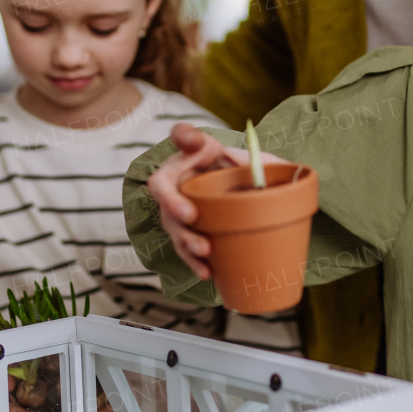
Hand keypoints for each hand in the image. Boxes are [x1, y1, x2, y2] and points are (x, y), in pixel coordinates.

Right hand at [146, 122, 283, 279]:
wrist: (236, 193)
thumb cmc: (238, 169)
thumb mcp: (247, 156)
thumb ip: (247, 155)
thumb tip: (242, 161)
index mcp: (189, 157)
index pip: (181, 138)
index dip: (183, 139)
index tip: (192, 144)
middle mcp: (177, 185)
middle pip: (165, 196)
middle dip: (174, 207)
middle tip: (190, 216)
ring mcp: (177, 212)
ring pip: (174, 227)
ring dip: (186, 241)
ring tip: (204, 250)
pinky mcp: (187, 233)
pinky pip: (186, 250)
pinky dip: (195, 262)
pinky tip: (207, 272)